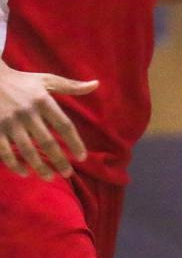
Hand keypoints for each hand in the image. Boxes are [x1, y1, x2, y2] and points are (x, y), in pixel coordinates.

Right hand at [0, 64, 95, 178]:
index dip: (75, 142)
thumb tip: (96, 84)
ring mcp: (9, 122)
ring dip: (39, 166)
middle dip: (58, 160)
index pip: (64, 125)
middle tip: (68, 173)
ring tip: (50, 177)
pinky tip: (25, 173)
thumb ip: (71, 86)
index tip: (82, 157)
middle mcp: (27, 113)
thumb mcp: (47, 80)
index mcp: (43, 101)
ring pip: (26, 150)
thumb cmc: (22, 81)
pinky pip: (5, 152)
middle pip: (47, 141)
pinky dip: (15, 164)